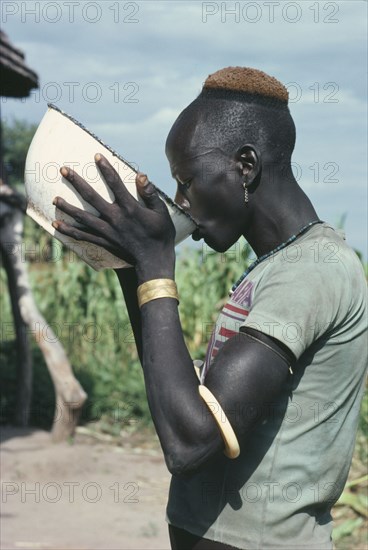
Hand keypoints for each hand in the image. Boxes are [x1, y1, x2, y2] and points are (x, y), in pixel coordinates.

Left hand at [52, 153, 175, 280]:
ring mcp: (107, 231)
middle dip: (76, 182)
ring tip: (55, 199)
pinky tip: (57, 225)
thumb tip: (141, 175)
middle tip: (63, 170)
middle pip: (91, 197)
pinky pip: (84, 236)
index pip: (115, 183)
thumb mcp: (161, 212)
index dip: (106, 169)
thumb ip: (150, 193)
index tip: (97, 156)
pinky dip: (70, 231)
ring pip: (83, 217)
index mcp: (130, 208)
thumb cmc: (161, 235)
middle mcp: (115, 218)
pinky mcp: (104, 242)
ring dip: (67, 207)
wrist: (154, 261)